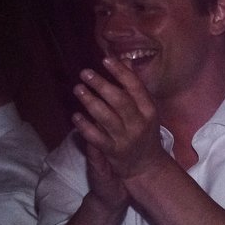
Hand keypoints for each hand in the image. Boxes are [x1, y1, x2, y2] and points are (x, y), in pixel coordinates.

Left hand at [72, 57, 174, 185]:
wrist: (147, 164)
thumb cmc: (144, 131)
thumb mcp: (145, 109)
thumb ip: (134, 85)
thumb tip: (125, 59)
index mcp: (149, 110)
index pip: (135, 87)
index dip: (120, 72)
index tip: (105, 60)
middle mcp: (139, 123)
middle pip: (119, 100)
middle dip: (101, 85)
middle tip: (85, 73)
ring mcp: (126, 138)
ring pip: (106, 117)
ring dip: (90, 102)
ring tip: (78, 89)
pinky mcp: (113, 151)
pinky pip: (96, 137)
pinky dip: (85, 126)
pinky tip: (75, 116)